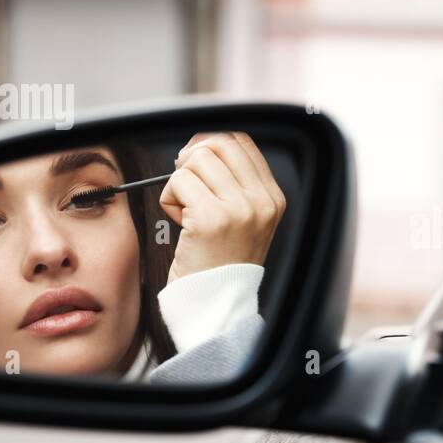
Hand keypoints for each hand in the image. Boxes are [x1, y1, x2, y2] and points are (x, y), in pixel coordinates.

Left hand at [159, 132, 285, 284]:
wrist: (216, 300)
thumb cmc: (222, 261)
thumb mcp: (244, 218)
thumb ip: (233, 180)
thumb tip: (202, 146)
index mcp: (273, 197)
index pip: (242, 142)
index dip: (211, 143)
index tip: (196, 162)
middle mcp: (261, 201)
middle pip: (218, 144)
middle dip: (193, 159)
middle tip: (186, 184)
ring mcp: (239, 209)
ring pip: (196, 160)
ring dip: (181, 182)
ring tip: (188, 210)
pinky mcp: (212, 219)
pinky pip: (179, 182)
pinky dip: (169, 199)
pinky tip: (181, 220)